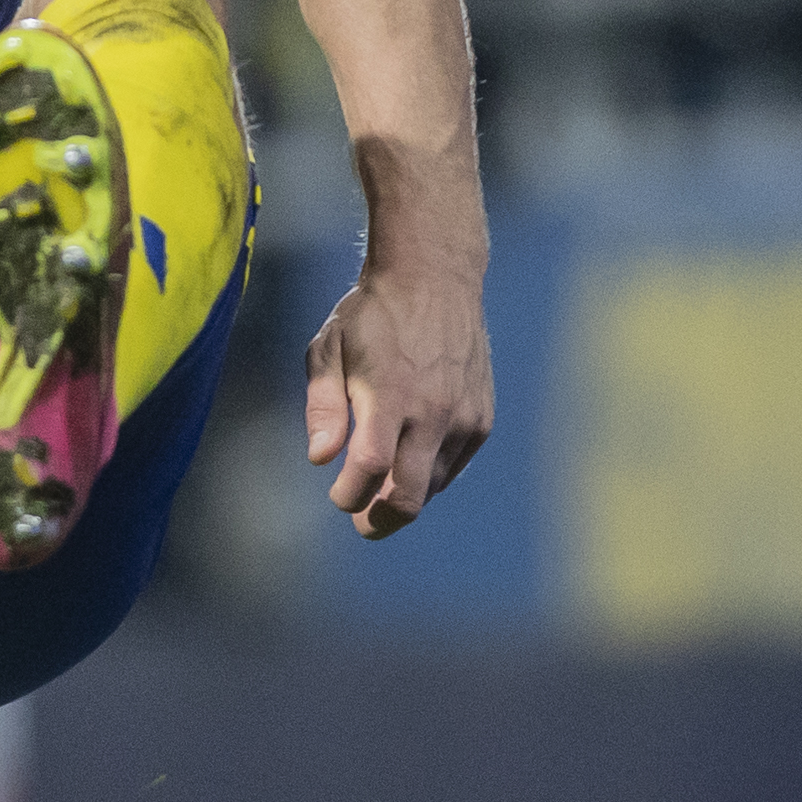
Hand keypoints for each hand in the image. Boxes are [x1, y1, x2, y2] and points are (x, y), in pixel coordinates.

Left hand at [304, 262, 491, 538]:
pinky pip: (452, 467)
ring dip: (403, 496)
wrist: (436, 279)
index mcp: (389, 394)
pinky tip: (408, 462)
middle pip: (408, 495)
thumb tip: (319, 457)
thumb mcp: (328, 347)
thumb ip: (323, 405)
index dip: (349, 494)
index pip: (370, 467)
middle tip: (361, 522)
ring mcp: (463, 418)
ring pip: (431, 486)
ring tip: (379, 487)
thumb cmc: (371, 314)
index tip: (337, 496)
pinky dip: (428, 475)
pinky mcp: (481, 419)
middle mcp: (432, 411)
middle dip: (380, 520)